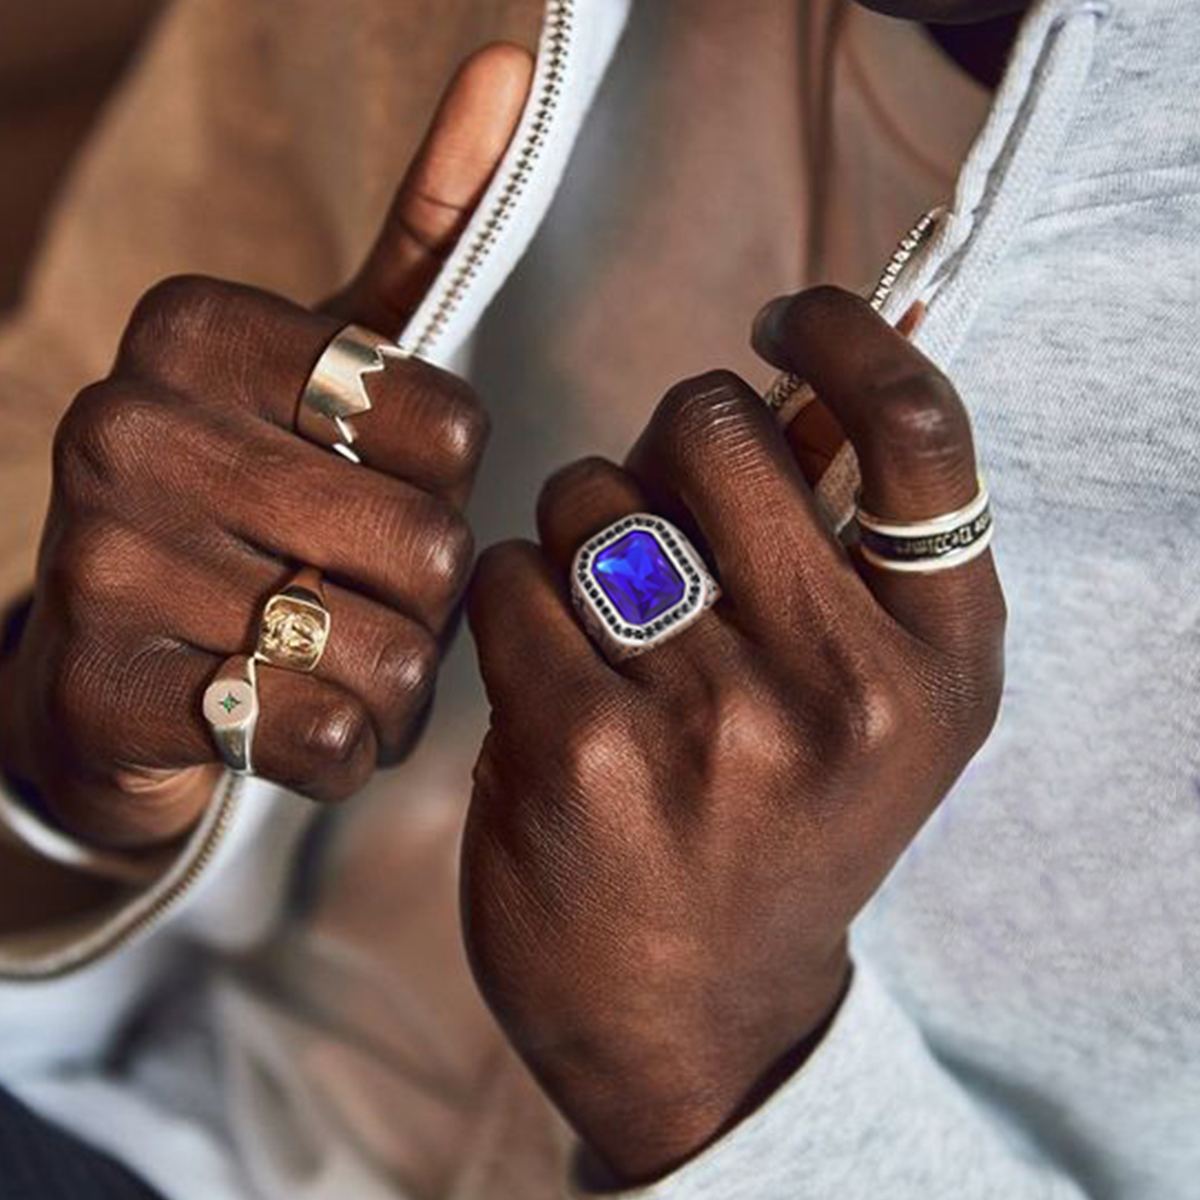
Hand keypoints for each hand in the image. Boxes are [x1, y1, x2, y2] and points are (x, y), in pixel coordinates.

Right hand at [0, 45, 532, 848]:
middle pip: (427, 546)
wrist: (117, 664)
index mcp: (197, 328)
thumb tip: (509, 70)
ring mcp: (104, 562)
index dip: (444, 489)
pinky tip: (300, 720)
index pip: (449, 428)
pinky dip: (343, 748)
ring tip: (338, 660)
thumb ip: (425, 232)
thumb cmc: (257, 500)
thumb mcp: (332, 364)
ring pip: (388, 653)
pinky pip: (321, 738)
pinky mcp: (108, 695)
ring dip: (394, 681)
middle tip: (361, 593)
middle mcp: (128, 425)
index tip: (377, 489)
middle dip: (424, 596)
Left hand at [462, 287, 1005, 1183]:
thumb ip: (836, 536)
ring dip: (577, 533)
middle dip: (664, 447)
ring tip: (602, 627)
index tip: (781, 316)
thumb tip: (800, 367)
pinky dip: (509, 601)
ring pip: (591, 495)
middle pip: (712, 427)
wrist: (699, 1019)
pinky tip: (540, 673)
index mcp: (937, 659)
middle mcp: (845, 686)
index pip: (919, 432)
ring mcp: (716, 723)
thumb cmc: (776, 830)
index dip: (844, 335)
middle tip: (656, 519)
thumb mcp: (864, 700)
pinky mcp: (586, 754)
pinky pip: (511, 576)